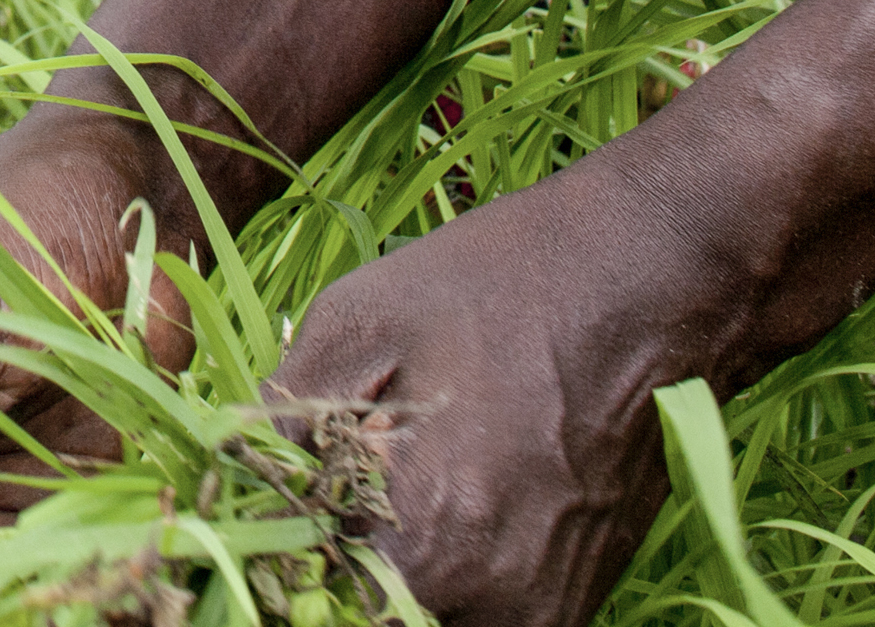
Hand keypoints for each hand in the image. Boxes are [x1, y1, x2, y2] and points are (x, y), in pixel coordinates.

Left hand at [266, 157, 737, 626]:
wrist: (654, 281)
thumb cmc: (499, 285)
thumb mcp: (354, 325)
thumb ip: (276, 428)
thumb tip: (220, 492)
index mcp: (423, 546)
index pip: (297, 607)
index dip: (260, 570)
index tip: (241, 530)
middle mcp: (489, 609)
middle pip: (362, 620)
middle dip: (316, 577)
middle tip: (309, 509)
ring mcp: (540, 617)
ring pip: (417, 622)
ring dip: (373, 581)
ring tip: (371, 495)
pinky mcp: (571, 608)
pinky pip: (470, 618)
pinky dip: (431, 583)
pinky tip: (429, 503)